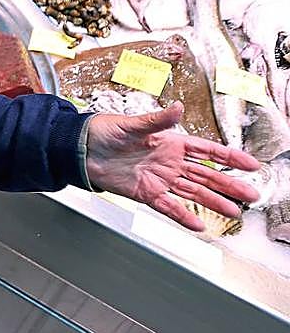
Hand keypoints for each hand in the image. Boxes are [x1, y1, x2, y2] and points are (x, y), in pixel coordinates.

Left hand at [85, 103, 260, 230]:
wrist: (80, 149)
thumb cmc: (104, 131)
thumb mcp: (132, 124)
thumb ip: (157, 120)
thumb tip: (177, 108)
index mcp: (170, 142)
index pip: (207, 150)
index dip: (229, 157)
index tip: (251, 164)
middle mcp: (169, 162)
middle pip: (206, 174)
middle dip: (229, 184)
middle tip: (251, 193)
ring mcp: (159, 179)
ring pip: (192, 192)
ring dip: (213, 202)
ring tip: (233, 212)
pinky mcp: (145, 193)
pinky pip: (168, 206)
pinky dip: (182, 215)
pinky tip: (199, 225)